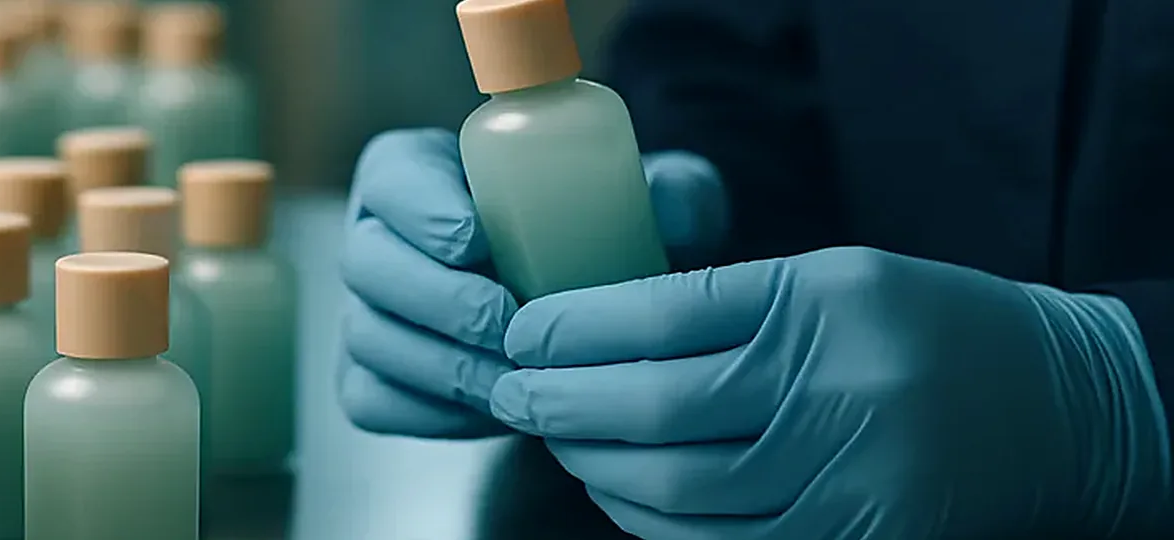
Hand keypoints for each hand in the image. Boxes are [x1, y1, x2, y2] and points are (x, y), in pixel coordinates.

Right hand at [337, 128, 727, 437]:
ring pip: (370, 338)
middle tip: (507, 323)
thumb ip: (672, 192)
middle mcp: (376, 238)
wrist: (576, 313)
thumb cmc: (599, 238)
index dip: (419, 208)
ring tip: (516, 377)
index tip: (475, 238)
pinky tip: (492, 409)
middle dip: (437, 298)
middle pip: (367, 263)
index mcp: (415, 172)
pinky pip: (375, 400)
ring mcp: (365, 311)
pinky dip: (431, 411)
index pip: (390, 177)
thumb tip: (673, 207)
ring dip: (442, 363)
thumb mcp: (646, 205)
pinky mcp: (369, 378)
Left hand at [492, 247, 1173, 537]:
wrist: (1055, 409)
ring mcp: (848, 476)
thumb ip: (724, 303)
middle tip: (511, 389)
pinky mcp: (852, 539)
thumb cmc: (926, 327)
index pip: (666, 314)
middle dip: (562, 401)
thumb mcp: (834, 279)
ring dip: (595, 465)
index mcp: (827, 302)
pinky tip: (615, 488)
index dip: (576, 327)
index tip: (524, 329)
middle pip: (658, 408)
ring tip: (555, 435)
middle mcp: (838, 389)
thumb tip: (589, 330)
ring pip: (678, 488)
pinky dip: (650, 520)